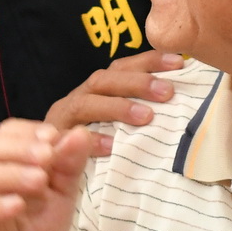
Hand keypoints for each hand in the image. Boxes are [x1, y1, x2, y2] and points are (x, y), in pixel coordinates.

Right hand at [0, 120, 101, 230]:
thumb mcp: (59, 200)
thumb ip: (68, 168)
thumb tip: (80, 133)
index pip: (5, 135)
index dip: (28, 132)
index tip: (53, 137)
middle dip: (20, 149)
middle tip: (48, 155)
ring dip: (11, 174)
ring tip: (39, 180)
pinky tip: (18, 206)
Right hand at [47, 50, 182, 140]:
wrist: (51, 169)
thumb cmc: (96, 148)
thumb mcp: (118, 125)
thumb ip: (141, 110)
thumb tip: (181, 99)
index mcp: (96, 90)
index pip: (121, 68)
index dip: (149, 61)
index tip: (179, 63)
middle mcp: (77, 99)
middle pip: (104, 80)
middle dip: (137, 83)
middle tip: (167, 92)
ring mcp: (61, 120)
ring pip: (85, 104)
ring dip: (117, 107)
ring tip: (145, 117)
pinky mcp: (52, 144)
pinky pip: (68, 140)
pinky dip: (91, 141)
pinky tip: (111, 146)